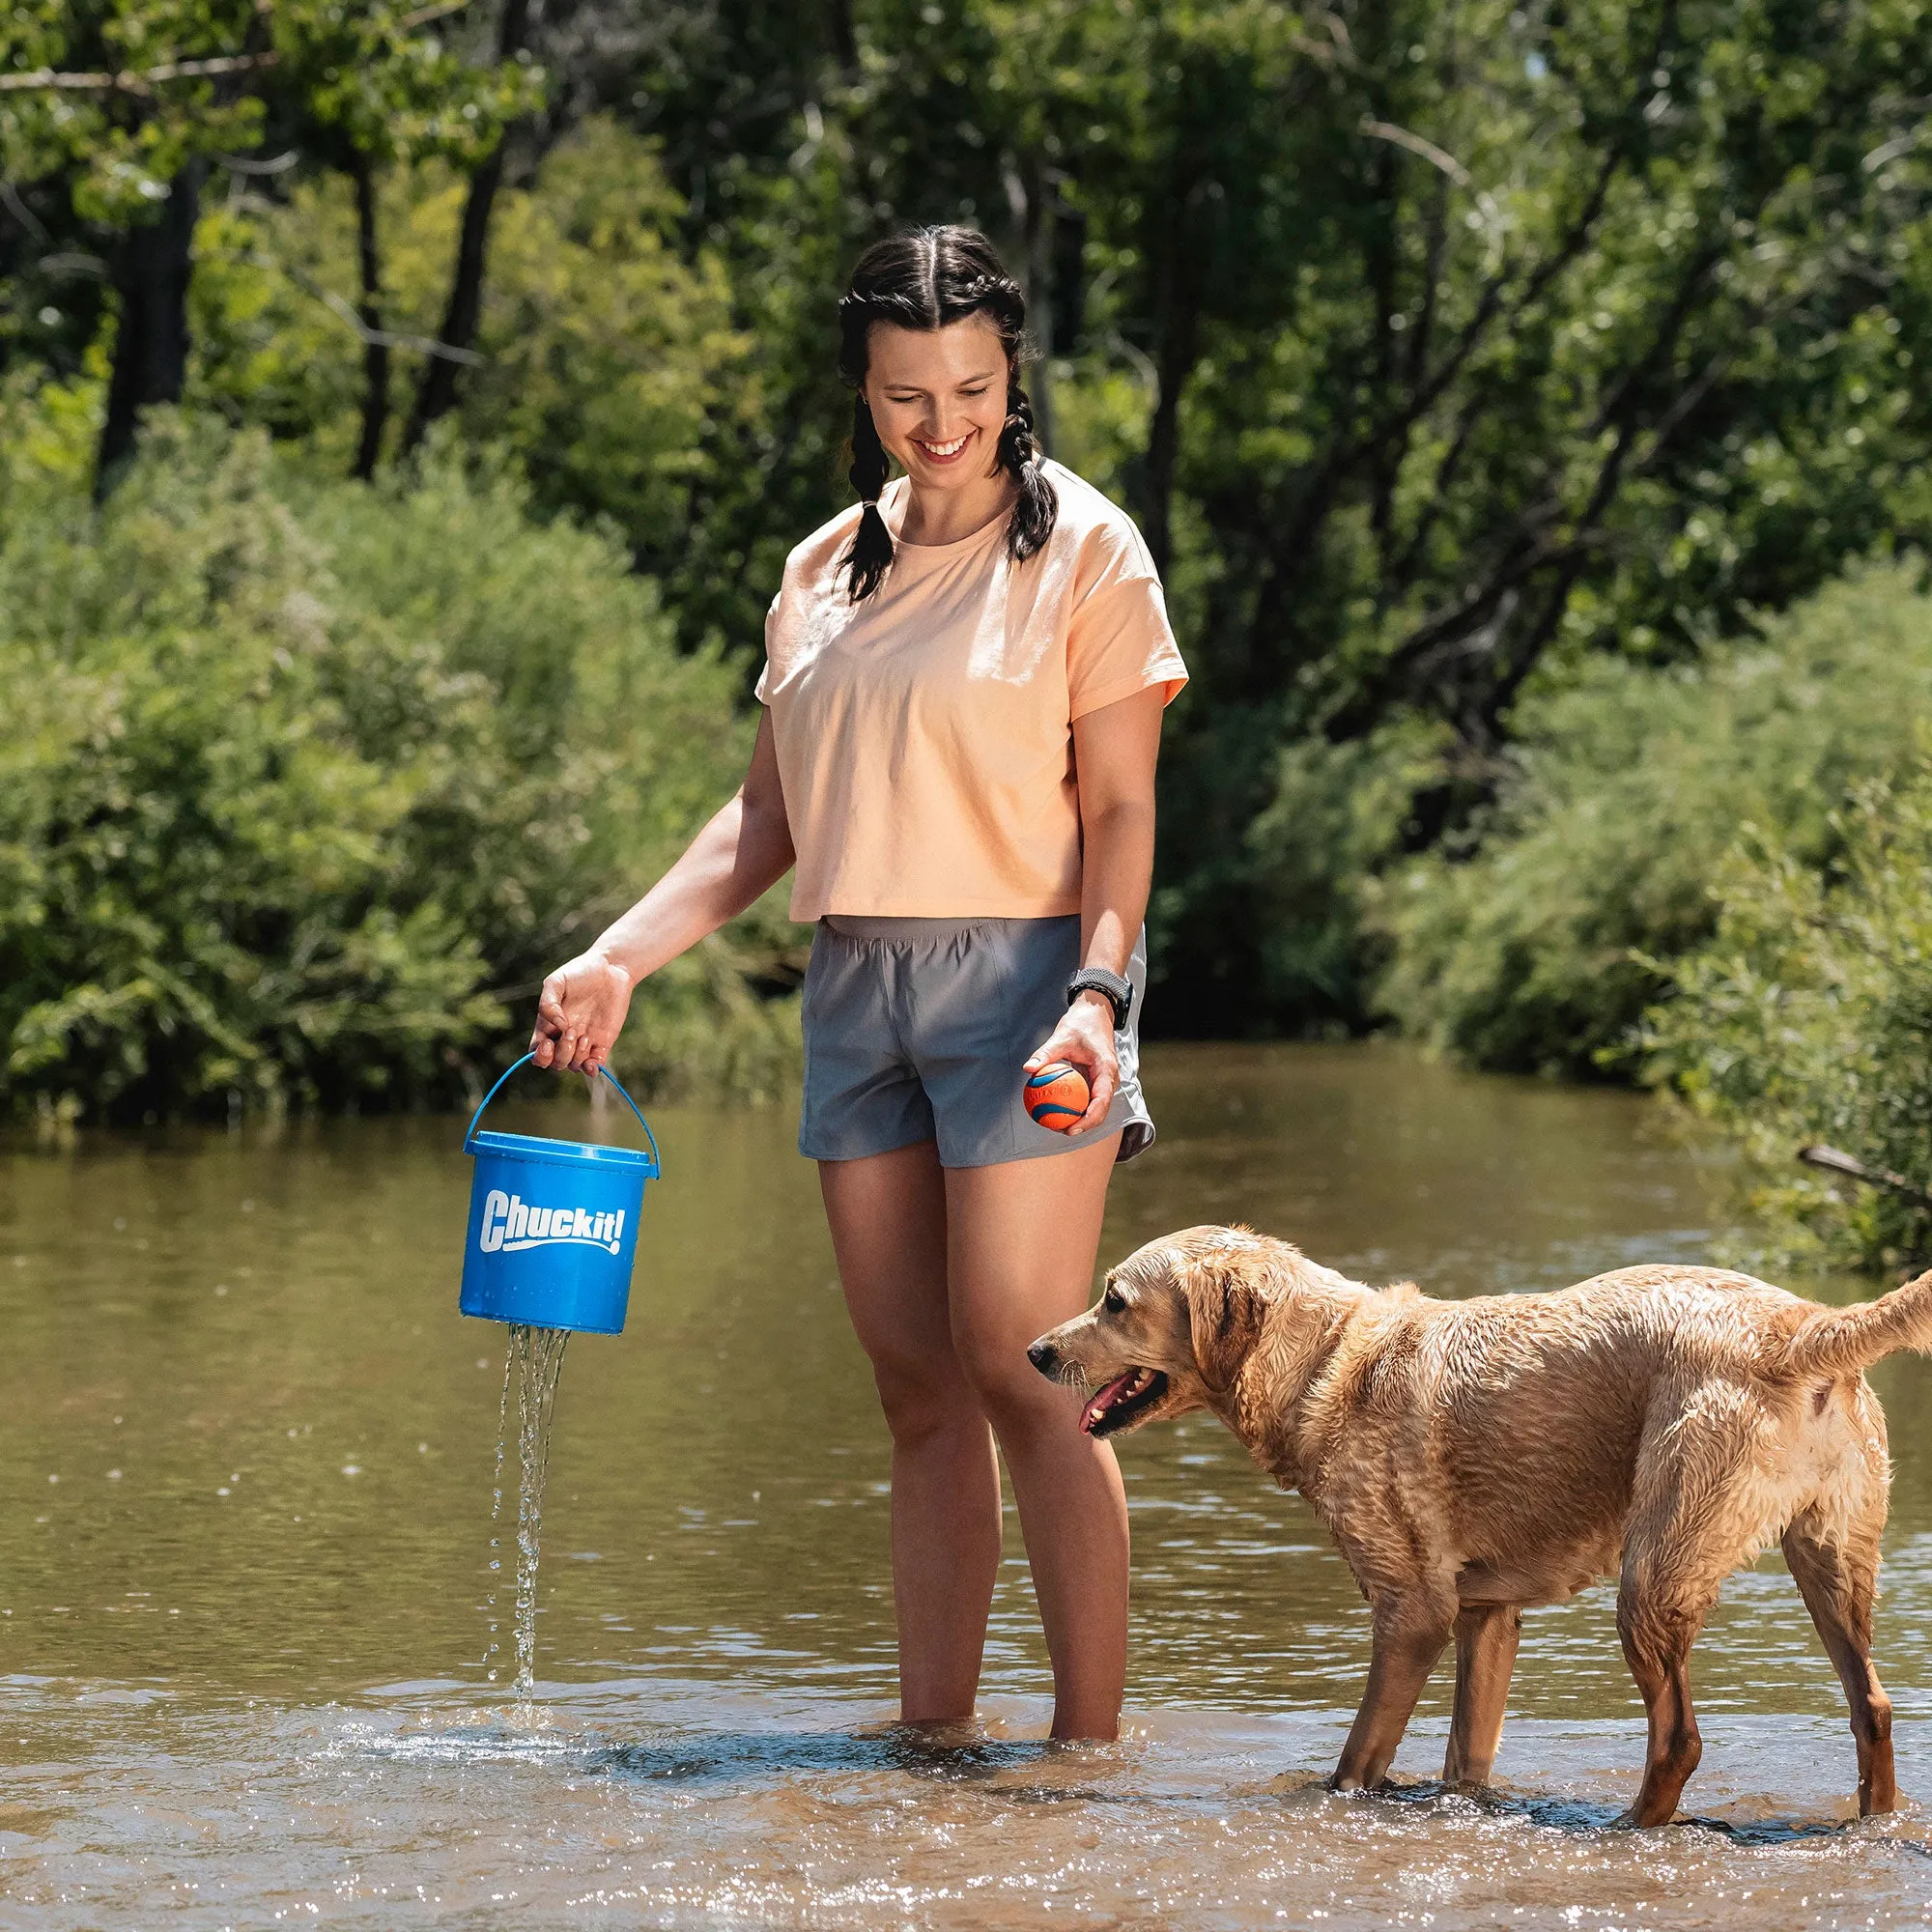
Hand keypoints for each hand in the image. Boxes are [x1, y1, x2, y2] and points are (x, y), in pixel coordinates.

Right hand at [530, 950, 633, 1074]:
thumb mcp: (556, 982)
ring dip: (577, 1057)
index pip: (537, 1053)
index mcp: (549, 1025)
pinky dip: (592, 1069)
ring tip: (585, 1036)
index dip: (540, 1056)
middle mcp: (565, 1037)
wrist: (611, 968)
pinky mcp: (603, 1043)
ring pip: (574, 1066)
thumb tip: (558, 1027)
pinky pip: (595, 1066)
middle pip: (556, 1063)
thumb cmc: (580, 972)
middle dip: (562, 1053)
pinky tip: (593, 1063)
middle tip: (572, 1031)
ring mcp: (584, 1041)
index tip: (548, 1043)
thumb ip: (548, 1004)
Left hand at [1023, 990, 1118, 1134]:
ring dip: (1081, 1118)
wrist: (1094, 1014)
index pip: (1101, 1100)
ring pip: (1096, 1106)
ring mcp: (1105, 1080)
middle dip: (1085, 1124)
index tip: (1072, 1128)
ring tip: (1059, 1127)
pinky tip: (1058, 1111)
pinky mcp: (1098, 1079)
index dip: (1089, 1118)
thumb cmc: (1079, 1024)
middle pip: (1101, 1109)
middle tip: (1063, 1132)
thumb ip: (1045, 1053)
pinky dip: (1076, 1106)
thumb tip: (1027, 1069)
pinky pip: (1088, 1097)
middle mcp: (1109, 1078)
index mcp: (1106, 1069)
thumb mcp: (1061, 1036)